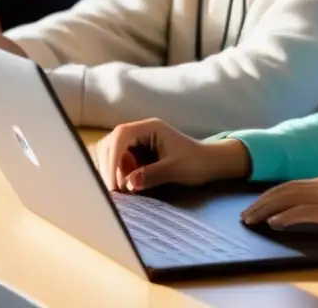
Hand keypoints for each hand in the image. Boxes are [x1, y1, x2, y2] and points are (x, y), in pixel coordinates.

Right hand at [93, 118, 249, 192]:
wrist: (209, 163)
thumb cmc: (196, 163)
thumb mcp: (175, 169)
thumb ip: (152, 174)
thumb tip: (129, 183)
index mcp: (150, 127)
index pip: (121, 136)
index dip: (113, 158)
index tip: (113, 182)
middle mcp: (141, 131)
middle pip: (111, 142)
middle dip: (108, 165)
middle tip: (112, 190)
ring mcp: (139, 140)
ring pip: (112, 151)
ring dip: (112, 169)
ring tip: (121, 189)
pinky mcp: (138, 152)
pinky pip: (120, 160)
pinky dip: (118, 172)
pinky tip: (126, 185)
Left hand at [241, 176, 317, 248]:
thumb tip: (303, 216)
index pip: (291, 186)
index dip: (269, 196)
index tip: (253, 208)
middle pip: (285, 190)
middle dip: (261, 202)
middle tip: (243, 216)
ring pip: (290, 198)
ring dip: (267, 209)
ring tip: (251, 220)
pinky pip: (306, 212)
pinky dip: (287, 216)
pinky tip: (274, 223)